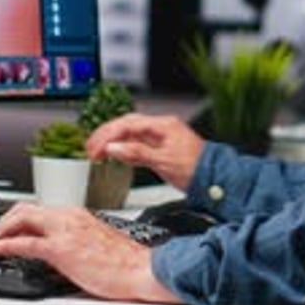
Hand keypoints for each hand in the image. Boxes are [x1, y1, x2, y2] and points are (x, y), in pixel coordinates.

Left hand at [0, 202, 179, 303]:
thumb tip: (61, 248)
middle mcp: (69, 216)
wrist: (140, 269)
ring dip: (3, 228)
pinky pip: (25, 243)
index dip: (21, 216)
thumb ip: (76, 238)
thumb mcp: (96, 240)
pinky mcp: (61, 250)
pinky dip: (5, 245)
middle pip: (27, 208)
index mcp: (78, 214)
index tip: (12, 225)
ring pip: (23, 218)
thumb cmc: (124, 261)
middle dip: (7, 219)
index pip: (42, 208)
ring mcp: (64, 231)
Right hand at [86, 114, 204, 190]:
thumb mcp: (164, 162)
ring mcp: (161, 137)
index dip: (108, 135)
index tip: (95, 149)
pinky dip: (123, 147)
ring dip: (113, 140)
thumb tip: (114, 147)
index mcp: (163, 125)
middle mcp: (161, 127)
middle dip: (106, 135)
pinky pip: (136, 142)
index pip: (127, 124)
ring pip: (130, 133)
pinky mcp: (161, 147)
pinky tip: (115, 154)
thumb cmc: (196, 169)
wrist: (215, 179)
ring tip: (97, 151)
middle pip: (126, 124)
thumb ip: (137, 153)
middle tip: (90, 148)